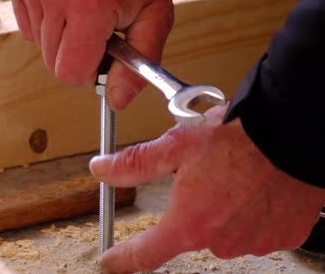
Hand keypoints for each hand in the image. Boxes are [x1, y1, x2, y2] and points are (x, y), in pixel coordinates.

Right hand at [6, 0, 173, 109]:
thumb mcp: (156, 14)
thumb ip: (140, 64)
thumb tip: (117, 100)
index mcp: (90, 3)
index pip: (70, 72)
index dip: (88, 72)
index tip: (102, 55)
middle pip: (52, 62)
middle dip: (76, 53)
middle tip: (97, 28)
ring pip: (38, 43)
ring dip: (60, 35)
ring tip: (83, 9)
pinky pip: (27, 22)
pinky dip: (45, 19)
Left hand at [89, 106, 324, 272]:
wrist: (294, 134)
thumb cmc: (239, 138)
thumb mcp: (176, 146)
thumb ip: (135, 164)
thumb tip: (101, 169)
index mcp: (189, 223)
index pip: (145, 255)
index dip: (124, 260)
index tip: (112, 262)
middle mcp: (220, 241)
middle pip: (192, 232)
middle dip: (194, 207)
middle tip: (207, 176)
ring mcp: (254, 242)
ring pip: (226, 230)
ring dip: (225, 210)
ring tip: (236, 176)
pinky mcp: (283, 237)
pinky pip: (257, 229)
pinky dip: (254, 213)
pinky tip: (258, 188)